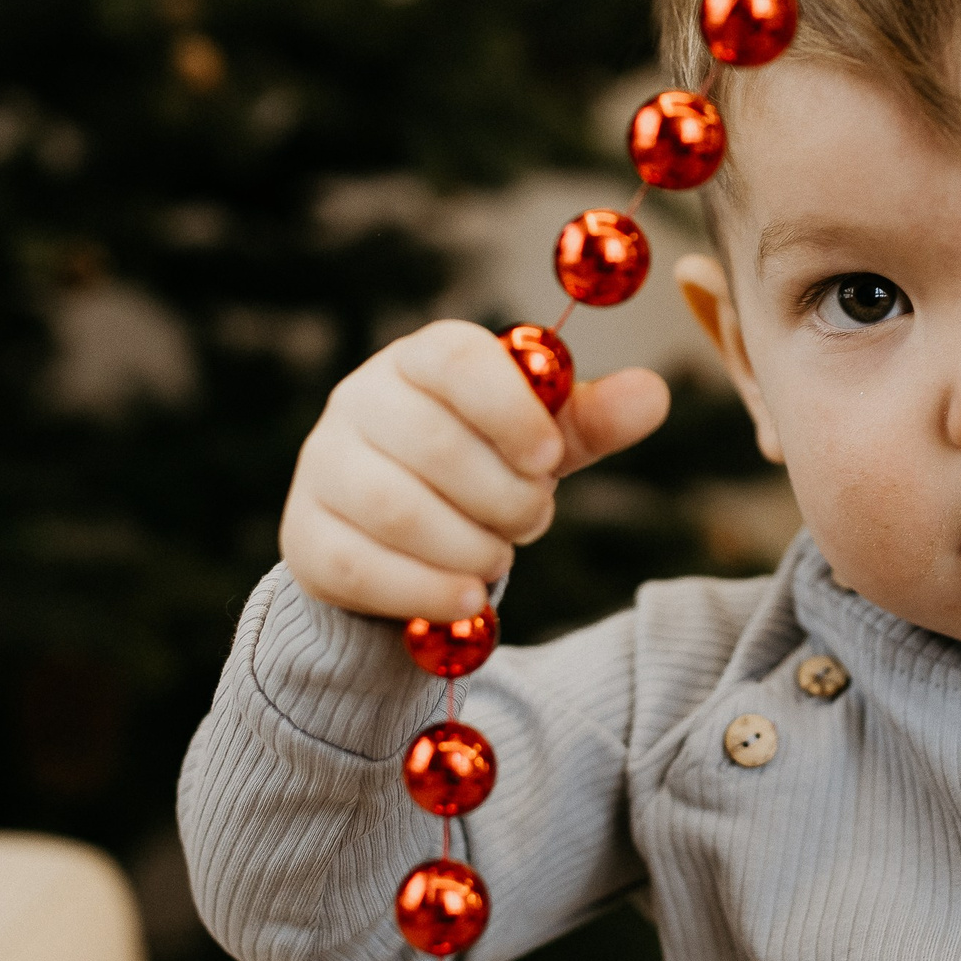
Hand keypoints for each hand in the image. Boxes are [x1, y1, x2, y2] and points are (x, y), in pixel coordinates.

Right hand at [281, 319, 670, 621]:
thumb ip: (591, 422)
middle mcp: (360, 400)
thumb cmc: (480, 468)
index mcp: (421, 359)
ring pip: (396, 509)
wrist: (397, 538)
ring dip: (468, 545)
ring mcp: (325, 468)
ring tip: (498, 558)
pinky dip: (425, 590)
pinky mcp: (306, 536)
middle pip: (431, 444)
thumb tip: (653, 394)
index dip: (508, 408)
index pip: (455, 360)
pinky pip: (362, 566)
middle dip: (502, 495)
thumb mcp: (538, 444)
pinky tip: (467, 600)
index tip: (549, 460)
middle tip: (533, 520)